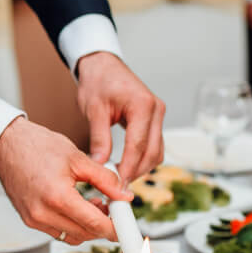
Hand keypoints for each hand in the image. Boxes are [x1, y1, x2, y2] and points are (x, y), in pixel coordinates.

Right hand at [0, 117, 131, 245]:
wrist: (6, 144)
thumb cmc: (36, 146)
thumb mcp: (77, 158)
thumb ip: (105, 179)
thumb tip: (123, 194)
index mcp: (57, 196)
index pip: (94, 224)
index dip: (114, 228)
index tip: (123, 226)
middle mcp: (42, 212)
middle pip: (84, 234)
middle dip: (102, 225)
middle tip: (111, 208)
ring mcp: (33, 218)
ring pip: (71, 236)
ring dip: (86, 226)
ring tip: (93, 204)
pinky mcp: (28, 219)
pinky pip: (56, 231)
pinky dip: (71, 224)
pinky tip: (76, 206)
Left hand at [76, 52, 164, 183]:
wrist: (102, 65)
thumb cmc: (98, 81)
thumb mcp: (94, 110)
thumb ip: (99, 138)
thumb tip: (99, 164)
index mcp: (142, 105)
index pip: (138, 145)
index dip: (129, 168)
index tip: (118, 184)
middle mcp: (156, 110)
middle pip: (152, 152)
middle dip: (136, 171)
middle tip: (117, 186)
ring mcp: (158, 115)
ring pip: (156, 151)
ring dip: (141, 167)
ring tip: (119, 178)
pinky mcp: (154, 119)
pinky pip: (153, 145)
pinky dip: (142, 158)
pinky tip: (126, 165)